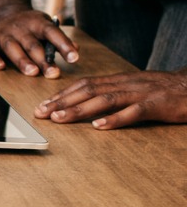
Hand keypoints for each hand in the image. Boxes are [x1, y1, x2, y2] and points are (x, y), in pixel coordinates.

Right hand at [0, 7, 79, 76]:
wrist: (3, 12)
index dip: (63, 45)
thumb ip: (58, 39)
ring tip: (32, 73)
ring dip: (22, 60)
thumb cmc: (29, 26)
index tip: (74, 58)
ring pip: (13, 48)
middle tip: (53, 74)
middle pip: (33, 44)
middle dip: (43, 60)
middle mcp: (20, 27)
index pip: (52, 33)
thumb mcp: (45, 26)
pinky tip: (0, 67)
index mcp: (37, 22)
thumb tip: (76, 49)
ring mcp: (3, 33)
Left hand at [34, 70, 186, 128]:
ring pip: (106, 99)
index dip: (62, 94)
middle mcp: (127, 83)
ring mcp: (143, 93)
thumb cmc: (164, 91)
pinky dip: (116, 119)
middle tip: (41, 113)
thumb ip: (113, 93)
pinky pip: (135, 111)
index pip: (85, 84)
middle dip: (62, 101)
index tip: (43, 105)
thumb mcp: (135, 89)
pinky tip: (100, 126)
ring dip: (80, 109)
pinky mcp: (158, 104)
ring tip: (61, 118)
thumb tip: (86, 104)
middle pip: (89, 90)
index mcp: (120, 80)